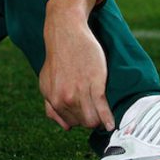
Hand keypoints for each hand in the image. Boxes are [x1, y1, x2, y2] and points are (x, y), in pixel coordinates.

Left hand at [38, 0, 114, 131]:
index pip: (70, 123)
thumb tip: (66, 126)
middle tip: (95, 109)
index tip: (86, 113)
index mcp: (52, 98)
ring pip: (92, 120)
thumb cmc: (59, 57)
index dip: (79, 118)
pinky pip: (102, 109)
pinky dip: (108, 119)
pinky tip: (112, 124)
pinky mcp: (94, 84)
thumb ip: (52, 104)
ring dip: (100, 120)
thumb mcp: (47, 82)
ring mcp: (79, 92)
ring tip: (103, 114)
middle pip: (83, 123)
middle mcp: (64, 98)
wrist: (66, 33)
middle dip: (90, 118)